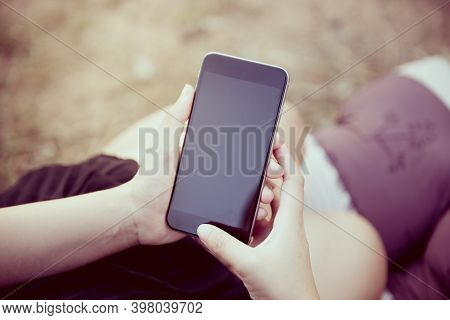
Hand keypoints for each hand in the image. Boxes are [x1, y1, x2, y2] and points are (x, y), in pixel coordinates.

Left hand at [121, 85, 283, 245]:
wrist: (140, 216)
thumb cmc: (149, 178)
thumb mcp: (164, 144)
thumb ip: (176, 118)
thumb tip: (189, 87)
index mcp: (207, 154)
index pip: (239, 144)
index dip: (260, 143)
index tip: (275, 143)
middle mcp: (216, 172)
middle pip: (250, 168)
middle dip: (268, 168)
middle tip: (277, 171)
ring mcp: (217, 194)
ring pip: (249, 191)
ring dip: (264, 191)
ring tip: (268, 195)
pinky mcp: (216, 215)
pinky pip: (239, 214)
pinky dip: (253, 213)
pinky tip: (261, 212)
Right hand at [197, 145, 318, 299]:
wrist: (294, 312)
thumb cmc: (284, 291)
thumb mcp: (249, 265)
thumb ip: (224, 246)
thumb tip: (202, 229)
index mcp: (290, 223)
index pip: (293, 181)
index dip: (287, 160)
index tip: (276, 142)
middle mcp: (288, 227)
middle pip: (281, 191)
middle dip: (268, 174)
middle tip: (251, 160)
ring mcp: (282, 238)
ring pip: (272, 208)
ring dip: (260, 196)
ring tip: (243, 185)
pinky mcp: (275, 249)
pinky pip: (264, 225)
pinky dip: (254, 217)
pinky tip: (240, 216)